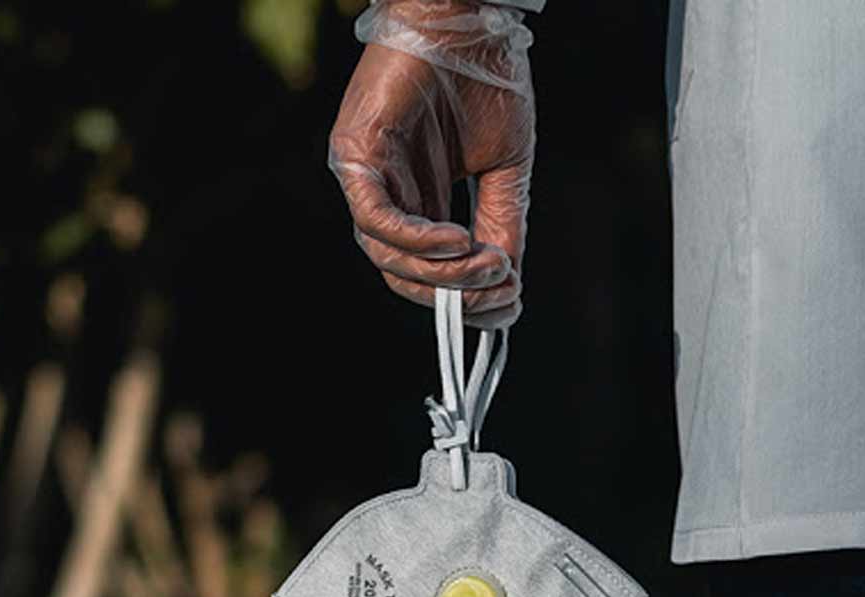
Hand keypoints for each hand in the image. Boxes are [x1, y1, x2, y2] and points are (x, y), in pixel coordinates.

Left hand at [329, 0, 535, 328]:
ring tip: (483, 264)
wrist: (468, 19)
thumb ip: (502, 223)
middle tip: (498, 287)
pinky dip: (414, 239)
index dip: (464, 296)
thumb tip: (508, 281)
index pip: (428, 269)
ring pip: (385, 254)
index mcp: (420, 198)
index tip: (508, 301)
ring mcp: (368, 175)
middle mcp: (389, 193)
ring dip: (438, 273)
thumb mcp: (505, 168)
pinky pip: (374, 216)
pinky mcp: (356, 153)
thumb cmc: (485, 82)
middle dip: (453, 292)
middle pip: (403, 272)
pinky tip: (456, 240)